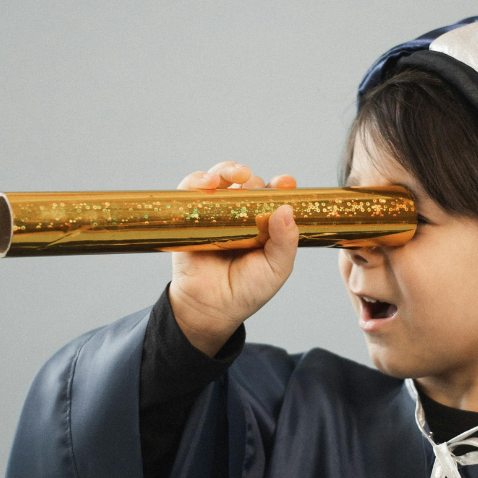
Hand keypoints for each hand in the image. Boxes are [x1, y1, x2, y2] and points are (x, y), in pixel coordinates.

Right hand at [169, 161, 297, 355]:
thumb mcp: (276, 268)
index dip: (280, 186)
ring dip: (229, 169)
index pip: (274, 198)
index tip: (285, 183)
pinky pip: (192, 190)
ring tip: (238, 174)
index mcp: (265, 225)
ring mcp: (216, 213)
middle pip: (248, 184)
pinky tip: (209, 182)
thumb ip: (285, 242)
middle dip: (255, 180)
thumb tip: (286, 208)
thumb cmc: (247, 291)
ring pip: (222, 179)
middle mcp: (241, 215)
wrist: (211, 309)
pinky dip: (198, 180)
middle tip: (257, 185)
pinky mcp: (191, 215)